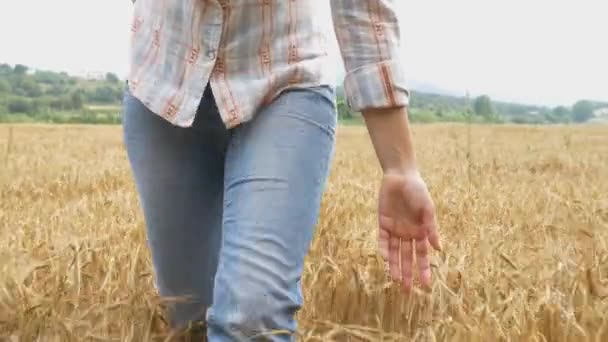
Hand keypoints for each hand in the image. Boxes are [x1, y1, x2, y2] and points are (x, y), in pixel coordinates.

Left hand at [377, 169, 441, 292]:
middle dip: (407, 273)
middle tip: (407, 291)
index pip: (423, 255)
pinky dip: (384, 248)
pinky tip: (385, 258)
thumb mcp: (428, 208)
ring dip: (394, 266)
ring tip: (394, 280)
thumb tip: (439, 249)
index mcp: (421, 231)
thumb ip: (431, 228)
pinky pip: (383, 239)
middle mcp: (408, 233)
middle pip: (407, 257)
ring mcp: (395, 229)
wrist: (400, 175)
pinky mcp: (383, 223)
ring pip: (394, 252)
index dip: (424, 269)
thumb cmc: (418, 190)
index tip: (426, 285)